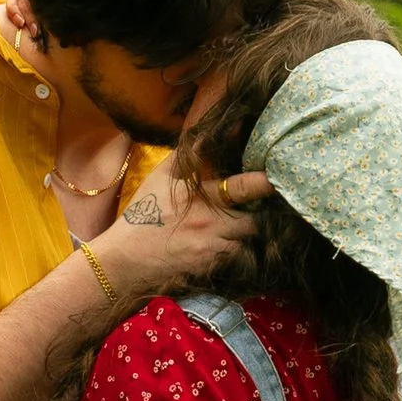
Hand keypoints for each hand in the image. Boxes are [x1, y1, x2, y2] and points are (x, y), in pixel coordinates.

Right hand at [100, 163, 268, 299]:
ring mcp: (212, 248)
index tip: (276, 180)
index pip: (243, 187)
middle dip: (254, 218)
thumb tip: (207, 132)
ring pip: (245, 243)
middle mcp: (212, 222)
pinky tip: (218, 252)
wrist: (125, 260)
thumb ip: (187, 155)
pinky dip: (231, 256)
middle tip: (248, 214)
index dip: (264, 184)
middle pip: (254, 221)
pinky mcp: (210, 269)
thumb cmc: (142, 214)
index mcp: (202, 195)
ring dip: (242, 238)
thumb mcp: (160, 177)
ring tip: (230, 234)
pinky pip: (233, 261)